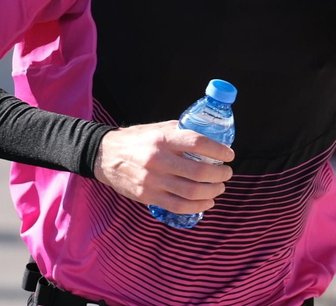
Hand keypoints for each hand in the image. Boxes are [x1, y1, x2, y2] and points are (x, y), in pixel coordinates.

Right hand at [92, 121, 233, 214]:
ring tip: (219, 188)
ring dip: (212, 192)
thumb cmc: (137, 139)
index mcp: (163, 139)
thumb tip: (210, 140)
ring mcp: (152, 180)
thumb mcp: (159, 129)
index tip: (229, 155)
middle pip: (199, 172)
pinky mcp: (147, 196)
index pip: (198, 144)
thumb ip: (182, 133)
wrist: (105, 155)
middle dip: (220, 175)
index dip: (219, 151)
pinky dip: (197, 206)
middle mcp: (158, 159)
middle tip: (226, 173)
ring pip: (191, 192)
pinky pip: (178, 206)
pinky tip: (206, 202)